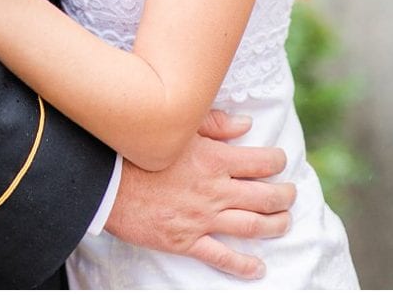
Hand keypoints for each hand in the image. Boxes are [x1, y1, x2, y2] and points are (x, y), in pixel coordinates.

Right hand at [105, 109, 294, 280]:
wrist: (102, 181)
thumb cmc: (134, 149)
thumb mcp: (173, 128)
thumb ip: (213, 124)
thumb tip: (245, 124)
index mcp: (213, 160)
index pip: (261, 162)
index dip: (277, 161)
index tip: (280, 160)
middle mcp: (215, 191)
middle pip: (265, 197)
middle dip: (284, 196)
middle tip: (289, 194)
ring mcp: (203, 219)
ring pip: (253, 226)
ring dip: (275, 225)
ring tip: (284, 222)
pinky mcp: (186, 240)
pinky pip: (222, 257)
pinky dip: (244, 265)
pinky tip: (257, 268)